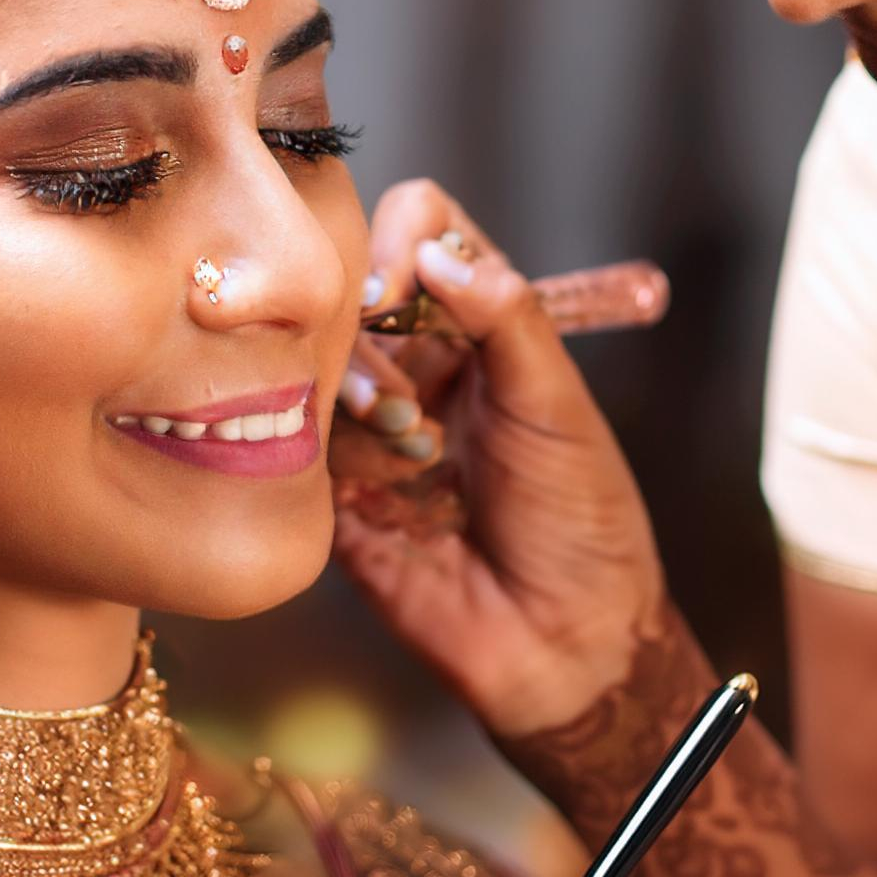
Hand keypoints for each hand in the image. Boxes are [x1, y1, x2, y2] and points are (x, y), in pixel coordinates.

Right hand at [328, 179, 664, 734]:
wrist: (565, 644)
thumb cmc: (582, 520)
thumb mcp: (558, 403)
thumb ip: (504, 315)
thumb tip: (435, 248)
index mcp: (476, 330)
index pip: (418, 232)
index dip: (398, 240)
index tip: (399, 285)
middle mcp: (415, 366)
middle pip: (348, 293)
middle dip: (362, 325)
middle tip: (395, 376)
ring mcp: (367, 429)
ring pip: (314, 366)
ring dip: (356, 397)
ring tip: (414, 448)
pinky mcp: (332, 494)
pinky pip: (294, 445)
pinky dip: (330, 452)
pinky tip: (378, 489)